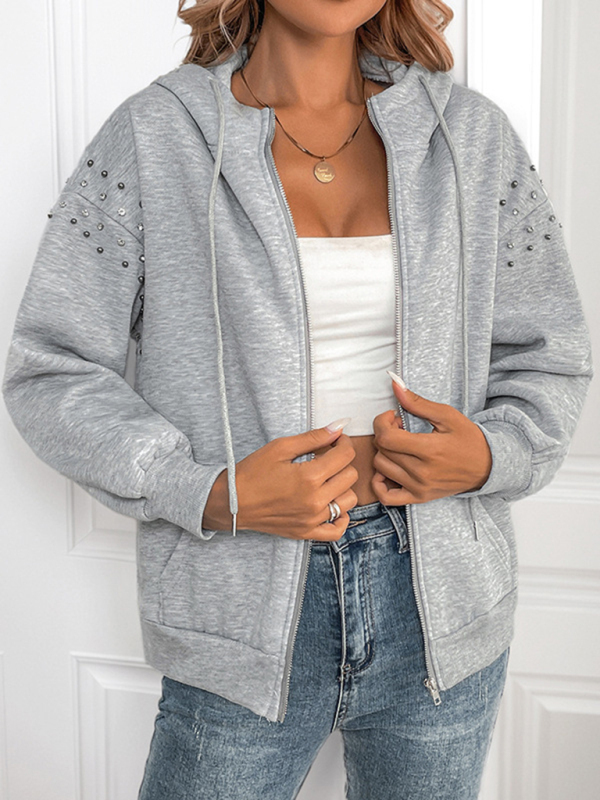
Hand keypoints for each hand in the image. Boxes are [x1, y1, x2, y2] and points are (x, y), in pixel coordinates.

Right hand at [202, 421, 358, 539]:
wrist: (232, 502)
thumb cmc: (252, 472)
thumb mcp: (281, 447)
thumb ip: (313, 437)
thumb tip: (339, 426)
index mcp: (309, 477)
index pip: (346, 455)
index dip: (343, 442)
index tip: (335, 441)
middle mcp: (315, 500)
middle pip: (351, 476)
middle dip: (343, 462)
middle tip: (327, 457)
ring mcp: (312, 519)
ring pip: (350, 501)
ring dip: (343, 487)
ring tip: (327, 479)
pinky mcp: (307, 532)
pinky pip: (338, 530)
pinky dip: (341, 517)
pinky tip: (331, 504)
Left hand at [371, 378, 491, 505]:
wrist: (487, 467)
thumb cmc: (468, 439)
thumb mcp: (447, 415)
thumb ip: (418, 402)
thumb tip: (395, 384)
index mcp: (429, 450)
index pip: (386, 438)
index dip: (382, 422)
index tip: (393, 417)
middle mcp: (422, 473)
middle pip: (382, 451)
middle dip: (385, 433)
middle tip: (400, 428)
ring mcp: (419, 488)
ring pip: (380, 469)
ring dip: (383, 453)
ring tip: (399, 445)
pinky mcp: (419, 498)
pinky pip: (386, 497)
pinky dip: (379, 483)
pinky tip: (389, 469)